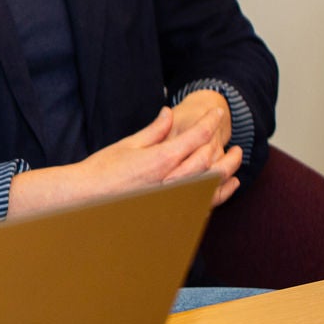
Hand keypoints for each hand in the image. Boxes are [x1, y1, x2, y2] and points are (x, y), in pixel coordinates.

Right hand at [9, 105, 240, 213]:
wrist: (88, 197)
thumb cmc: (103, 170)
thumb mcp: (128, 144)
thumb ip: (155, 130)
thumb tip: (169, 113)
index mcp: (161, 159)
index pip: (196, 137)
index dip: (209, 122)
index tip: (217, 113)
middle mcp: (172, 180)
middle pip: (210, 162)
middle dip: (226, 151)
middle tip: (235, 143)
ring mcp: (173, 198)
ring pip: (211, 184)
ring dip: (227, 172)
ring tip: (236, 163)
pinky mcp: (171, 210)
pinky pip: (202, 203)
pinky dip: (218, 194)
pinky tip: (225, 187)